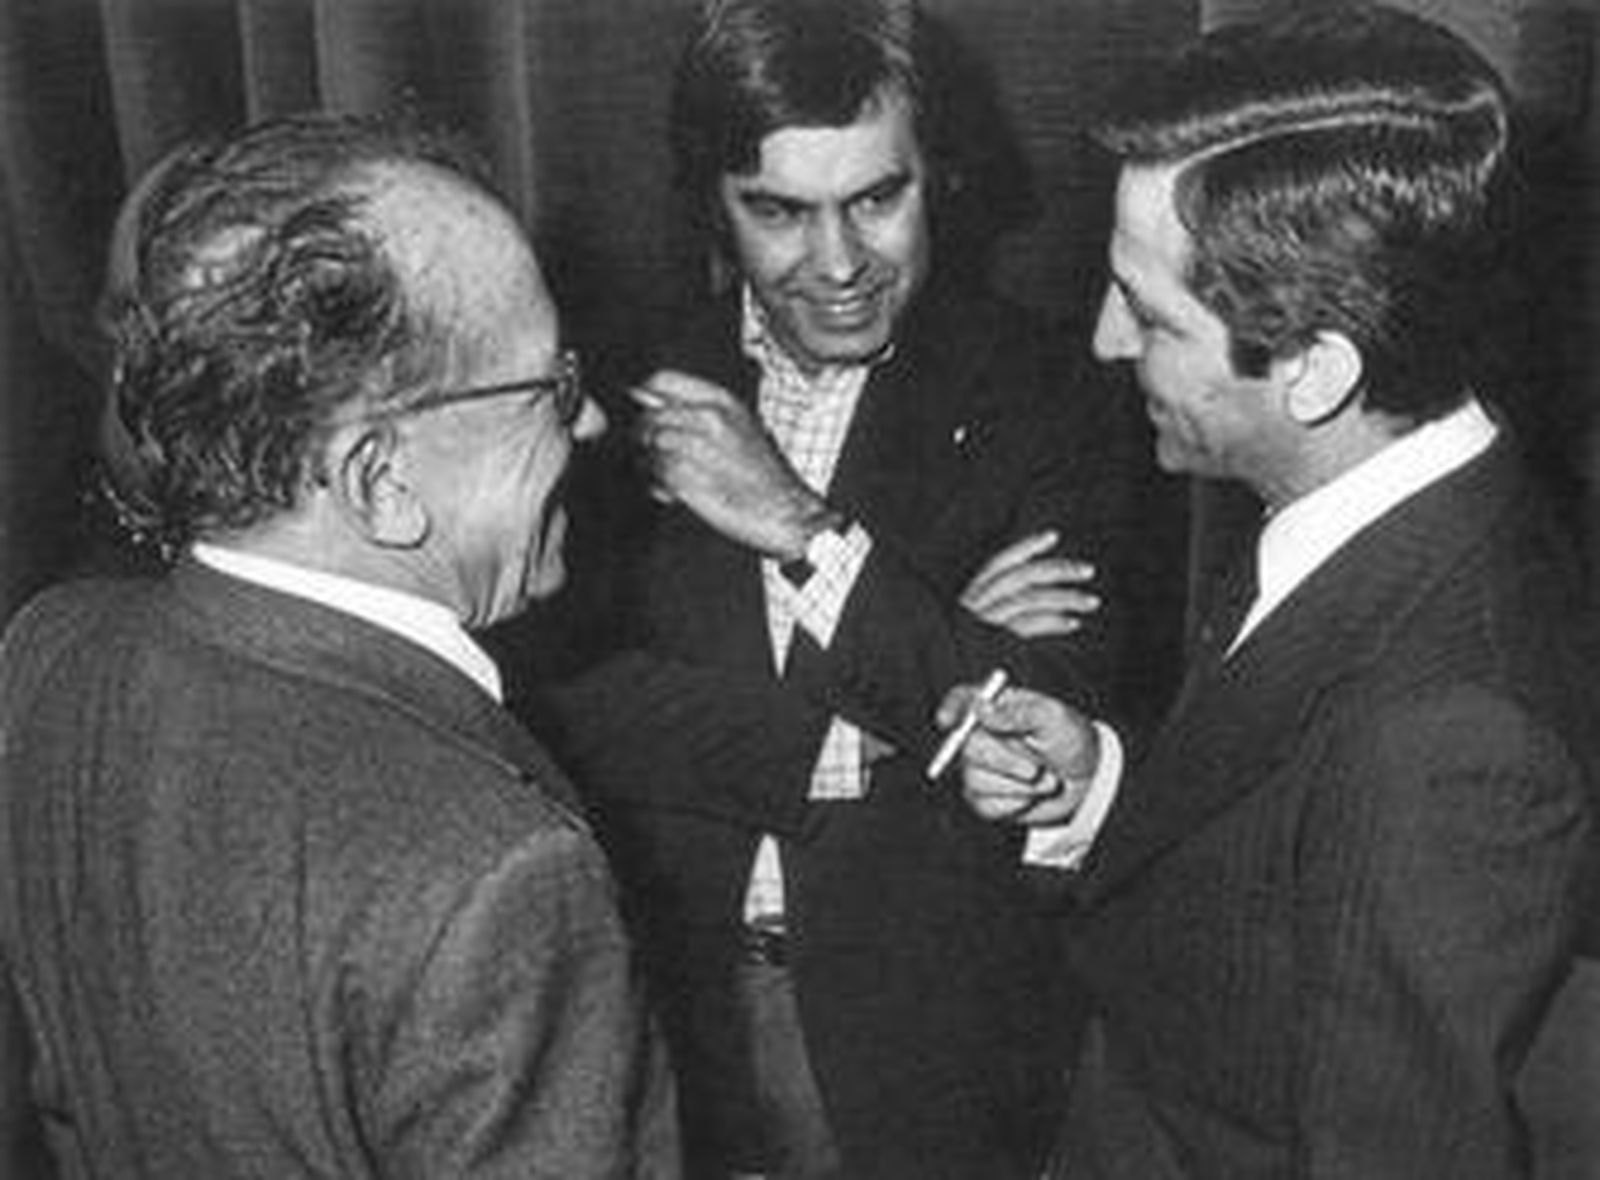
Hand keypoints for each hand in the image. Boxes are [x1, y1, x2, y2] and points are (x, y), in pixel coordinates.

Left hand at [632, 370, 831, 559]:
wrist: (787, 512)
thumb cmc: (763, 474)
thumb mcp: (739, 426)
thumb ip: (696, 410)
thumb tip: (643, 398)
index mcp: (722, 402)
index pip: (661, 380)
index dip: (644, 397)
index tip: (645, 414)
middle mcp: (710, 420)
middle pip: (650, 417)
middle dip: (643, 437)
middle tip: (650, 454)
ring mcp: (700, 449)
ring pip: (650, 446)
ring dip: (649, 464)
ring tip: (663, 476)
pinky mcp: (689, 480)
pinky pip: (655, 475)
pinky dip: (657, 486)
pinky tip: (670, 493)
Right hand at [934, 683, 1099, 824]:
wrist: (1087, 781)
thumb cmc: (1071, 740)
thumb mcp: (1054, 718)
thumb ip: (1017, 712)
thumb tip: (980, 708)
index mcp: (996, 707)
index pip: (962, 701)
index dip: (951, 709)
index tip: (950, 721)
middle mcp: (982, 735)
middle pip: (966, 746)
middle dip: (1003, 761)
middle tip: (1035, 770)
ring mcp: (980, 767)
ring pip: (975, 779)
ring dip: (1018, 786)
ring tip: (1046, 781)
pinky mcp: (985, 797)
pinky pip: (985, 804)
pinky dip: (1014, 804)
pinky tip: (1031, 796)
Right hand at [961, 531, 1097, 637]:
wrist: (948, 671)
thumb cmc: (965, 645)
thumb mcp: (978, 618)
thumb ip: (1000, 599)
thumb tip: (1038, 580)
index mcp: (974, 592)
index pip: (1000, 562)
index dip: (1026, 547)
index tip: (1053, 536)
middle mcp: (979, 603)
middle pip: (1023, 577)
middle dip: (1058, 570)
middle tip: (1088, 570)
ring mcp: (987, 622)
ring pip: (1030, 600)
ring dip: (1064, 598)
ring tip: (1090, 601)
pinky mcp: (996, 642)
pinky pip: (1028, 627)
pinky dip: (1052, 624)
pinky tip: (1072, 623)